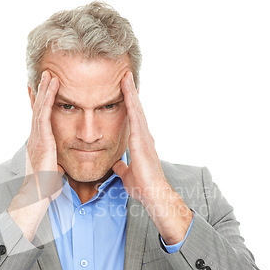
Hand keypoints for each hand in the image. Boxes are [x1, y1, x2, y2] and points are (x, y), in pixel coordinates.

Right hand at [24, 71, 64, 199]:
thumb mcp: (53, 172)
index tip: (43, 91)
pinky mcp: (42, 139)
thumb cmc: (46, 188)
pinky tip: (53, 86)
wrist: (38, 195)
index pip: (39, 119)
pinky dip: (48, 98)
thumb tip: (60, 167)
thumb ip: (56, 165)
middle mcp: (35, 138)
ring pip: (40, 107)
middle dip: (42, 92)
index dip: (41, 104)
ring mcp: (37, 137)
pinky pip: (44, 113)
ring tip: (49, 75)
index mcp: (38, 144)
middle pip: (37, 109)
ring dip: (45, 90)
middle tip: (46, 75)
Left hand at [113, 72, 191, 244]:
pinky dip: (131, 103)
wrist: (153, 193)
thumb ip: (121, 168)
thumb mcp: (126, 175)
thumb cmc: (143, 186)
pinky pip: (135, 117)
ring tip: (125, 76)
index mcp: (140, 143)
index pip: (132, 120)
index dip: (128, 105)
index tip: (123, 92)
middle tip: (124, 75)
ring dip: (130, 92)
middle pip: (136, 110)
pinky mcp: (141, 139)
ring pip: (137, 109)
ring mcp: (144, 137)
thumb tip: (116, 166)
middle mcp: (144, 137)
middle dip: (130, 93)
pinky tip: (127, 91)